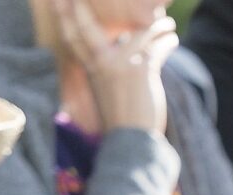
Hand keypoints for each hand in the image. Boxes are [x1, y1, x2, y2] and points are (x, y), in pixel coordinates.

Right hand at [52, 0, 172, 133]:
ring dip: (156, 25)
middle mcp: (101, 63)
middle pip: (88, 26)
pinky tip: (173, 39)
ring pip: (137, 31)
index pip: (72, 37)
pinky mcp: (139, 70)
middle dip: (87, 7)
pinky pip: (156, 45)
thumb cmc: (124, 116)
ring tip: (167, 24)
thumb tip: (124, 42)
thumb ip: (110, 65)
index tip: (60, 0)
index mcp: (90, 68)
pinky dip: (167, 40)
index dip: (65, 16)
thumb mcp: (109, 88)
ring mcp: (119, 65)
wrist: (133, 141)